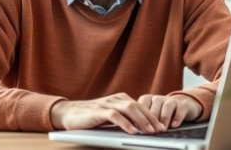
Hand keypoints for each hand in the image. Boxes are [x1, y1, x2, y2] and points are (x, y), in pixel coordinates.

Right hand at [50, 93, 166, 133]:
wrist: (69, 113)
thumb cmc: (92, 117)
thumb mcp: (111, 116)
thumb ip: (124, 118)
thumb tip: (142, 128)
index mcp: (121, 99)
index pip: (141, 106)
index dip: (152, 116)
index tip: (161, 127)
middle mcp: (116, 99)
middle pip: (138, 106)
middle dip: (151, 119)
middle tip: (160, 130)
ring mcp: (107, 103)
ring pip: (129, 109)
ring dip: (141, 120)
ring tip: (149, 131)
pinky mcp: (98, 111)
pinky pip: (115, 115)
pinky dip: (125, 123)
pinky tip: (132, 131)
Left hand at [137, 94, 201, 128]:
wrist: (182, 106)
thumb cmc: (162, 113)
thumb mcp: (152, 114)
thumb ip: (144, 118)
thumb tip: (137, 128)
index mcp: (148, 99)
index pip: (142, 104)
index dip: (142, 116)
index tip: (140, 127)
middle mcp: (159, 98)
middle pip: (155, 105)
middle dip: (153, 118)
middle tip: (152, 130)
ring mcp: (171, 100)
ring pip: (167, 106)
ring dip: (164, 117)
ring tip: (163, 129)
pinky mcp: (183, 104)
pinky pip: (180, 109)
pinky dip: (177, 117)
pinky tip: (174, 125)